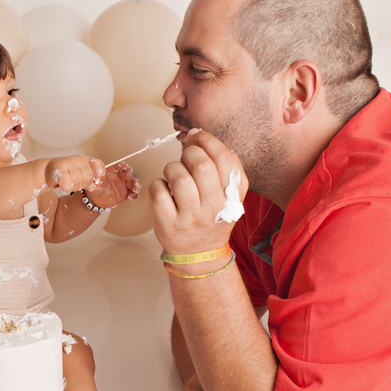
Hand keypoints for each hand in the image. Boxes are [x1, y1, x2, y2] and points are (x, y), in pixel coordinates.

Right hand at [44, 155, 105, 193]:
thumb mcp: (81, 175)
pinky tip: (61, 184)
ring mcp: (69, 162)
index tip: (95, 181)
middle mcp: (79, 159)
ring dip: (73, 187)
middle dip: (83, 185)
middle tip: (76, 184)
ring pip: (78, 182)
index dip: (99, 175)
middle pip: (89, 178)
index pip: (99, 166)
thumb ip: (89, 180)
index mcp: (87, 160)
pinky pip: (66, 184)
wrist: (50, 169)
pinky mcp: (59, 168)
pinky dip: (65, 187)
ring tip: (68, 183)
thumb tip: (94, 187)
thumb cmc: (67, 173)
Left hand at [86, 162, 140, 208]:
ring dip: (136, 184)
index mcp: (112, 170)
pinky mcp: (125, 194)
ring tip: (134, 188)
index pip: (119, 165)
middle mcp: (120, 176)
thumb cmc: (94, 185)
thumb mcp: (92, 178)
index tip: (123, 166)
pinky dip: (134, 195)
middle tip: (127, 177)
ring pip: (134, 182)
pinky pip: (133, 193)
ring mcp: (124, 185)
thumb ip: (95, 174)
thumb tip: (98, 174)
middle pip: (129, 172)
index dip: (122, 165)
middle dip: (130, 173)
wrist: (94, 198)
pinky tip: (131, 196)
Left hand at [150, 130, 248, 254]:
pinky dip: (158, 184)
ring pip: (178, 177)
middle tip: (185, 156)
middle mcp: (214, 207)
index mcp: (232, 196)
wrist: (199, 254)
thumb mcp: (228, 196)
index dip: (208, 140)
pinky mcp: (168, 224)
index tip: (196, 136)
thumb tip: (200, 139)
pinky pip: (159, 192)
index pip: (225, 159)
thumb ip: (223, 169)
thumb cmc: (211, 219)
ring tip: (174, 174)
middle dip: (189, 152)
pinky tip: (164, 189)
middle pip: (201, 165)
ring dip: (172, 167)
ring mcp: (191, 217)